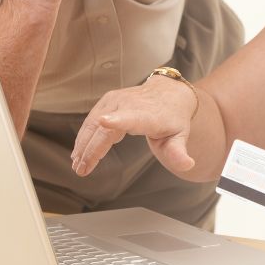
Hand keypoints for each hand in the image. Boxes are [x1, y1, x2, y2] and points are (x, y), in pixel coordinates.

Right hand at [71, 75, 199, 176]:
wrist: (169, 94)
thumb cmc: (173, 119)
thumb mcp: (180, 136)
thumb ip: (178, 152)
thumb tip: (187, 164)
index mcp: (147, 114)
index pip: (132, 117)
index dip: (118, 120)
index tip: (104, 122)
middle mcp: (130, 104)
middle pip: (105, 127)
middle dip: (91, 149)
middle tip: (82, 170)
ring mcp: (116, 100)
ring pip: (93, 123)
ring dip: (83, 145)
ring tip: (77, 165)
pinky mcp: (107, 101)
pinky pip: (91, 120)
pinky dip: (83, 137)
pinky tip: (79, 152)